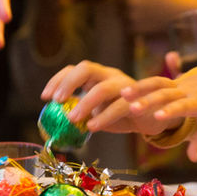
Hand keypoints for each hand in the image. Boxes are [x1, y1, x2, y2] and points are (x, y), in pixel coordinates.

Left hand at [41, 60, 176, 134]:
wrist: (151, 118)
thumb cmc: (120, 115)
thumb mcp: (97, 112)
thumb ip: (80, 111)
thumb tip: (55, 123)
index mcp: (98, 76)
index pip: (74, 69)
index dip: (57, 80)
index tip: (45, 97)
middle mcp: (110, 75)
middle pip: (87, 68)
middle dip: (69, 83)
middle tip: (57, 101)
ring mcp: (125, 85)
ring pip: (103, 88)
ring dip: (86, 103)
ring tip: (72, 118)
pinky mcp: (137, 100)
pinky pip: (120, 106)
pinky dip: (105, 116)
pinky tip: (93, 127)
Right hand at [122, 65, 196, 160]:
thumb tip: (193, 160)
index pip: (184, 107)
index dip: (171, 111)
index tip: (157, 117)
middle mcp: (189, 91)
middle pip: (166, 95)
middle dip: (148, 101)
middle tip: (131, 109)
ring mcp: (181, 83)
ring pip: (158, 84)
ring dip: (140, 89)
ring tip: (121, 95)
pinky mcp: (175, 80)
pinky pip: (156, 81)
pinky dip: (141, 85)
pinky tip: (123, 92)